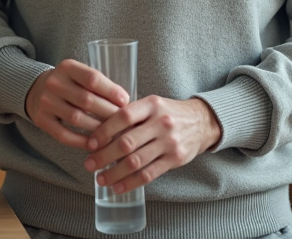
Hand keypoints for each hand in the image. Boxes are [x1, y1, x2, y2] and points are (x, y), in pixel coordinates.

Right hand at [25, 59, 129, 148]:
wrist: (37, 90)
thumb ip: (98, 84)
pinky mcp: (41, 120)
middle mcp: (54, 83)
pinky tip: (94, 144)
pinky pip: (64, 135)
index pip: (92, 78)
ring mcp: (46, 102)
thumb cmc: (69, 84)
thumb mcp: (79, 75)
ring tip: (113, 134)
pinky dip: (81, 141)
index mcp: (67, 67)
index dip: (111, 91)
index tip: (126, 101)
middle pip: (86, 100)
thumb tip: (126, 103)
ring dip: (97, 129)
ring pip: (76, 118)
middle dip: (108, 112)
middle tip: (123, 121)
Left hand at [83, 96, 222, 192]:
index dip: (104, 131)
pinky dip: (131, 183)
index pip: (124, 116)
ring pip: (136, 161)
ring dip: (114, 173)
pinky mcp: (175, 159)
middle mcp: (161, 122)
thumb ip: (131, 114)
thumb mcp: (152, 105)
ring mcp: (169, 142)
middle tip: (89, 164)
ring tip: (100, 179)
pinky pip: (149, 174)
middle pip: (127, 142)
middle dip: (104, 155)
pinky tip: (118, 187)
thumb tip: (98, 130)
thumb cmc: (168, 113)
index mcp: (152, 105)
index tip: (90, 143)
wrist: (202, 122)